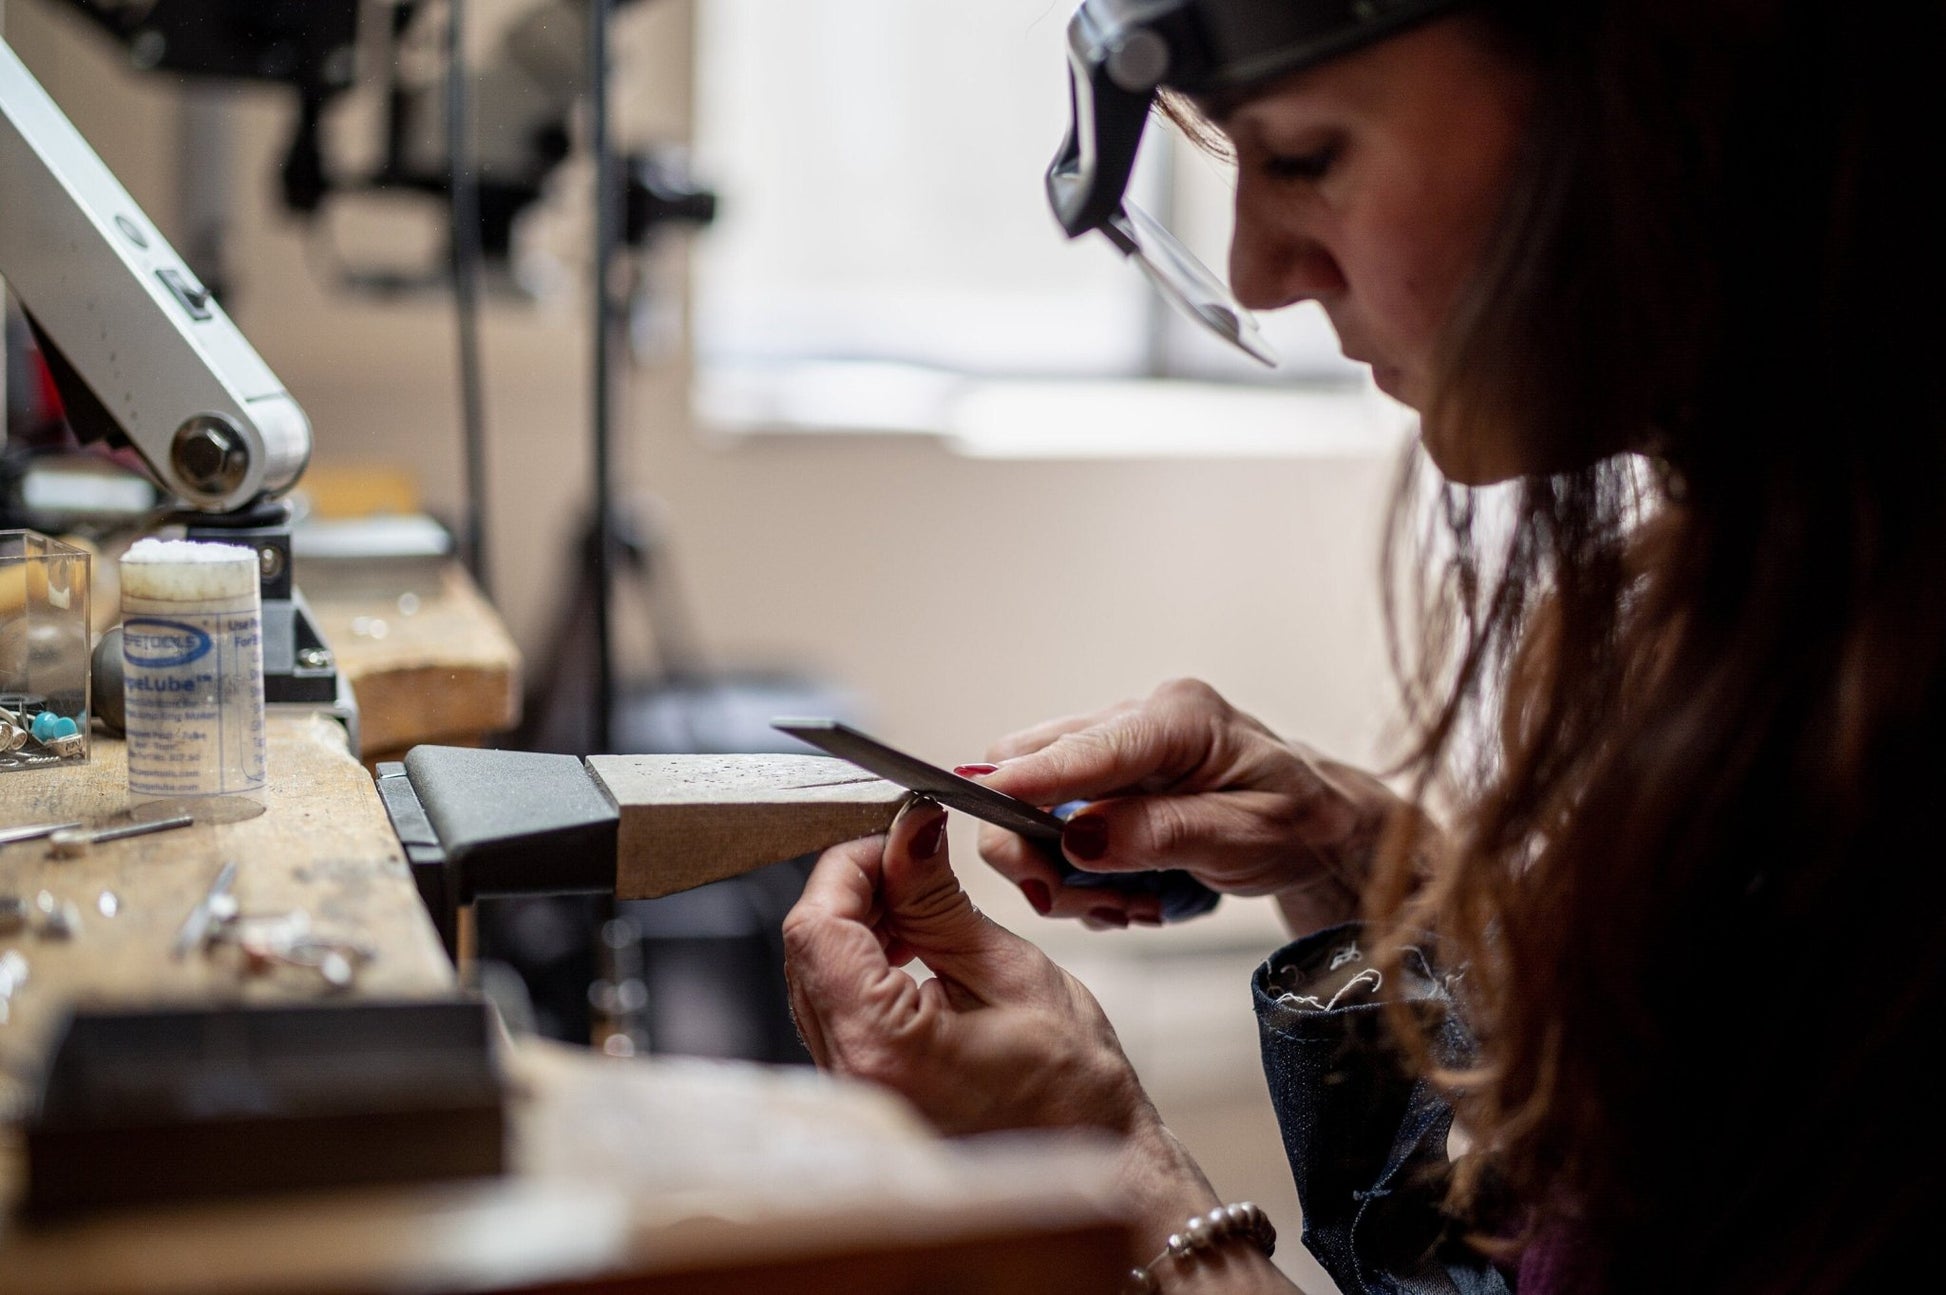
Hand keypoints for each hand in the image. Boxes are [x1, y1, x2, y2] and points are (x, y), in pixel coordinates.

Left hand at [783, 796, 1154, 1134]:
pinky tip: (914, 951)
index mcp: (882, 1047)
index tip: (896, 838)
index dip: (850, 867)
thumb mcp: (1010, 971)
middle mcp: (849, 1077)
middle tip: (916, 863)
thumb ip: (938, 899)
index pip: (817, 927)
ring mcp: (849, 1089)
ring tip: (924, 910)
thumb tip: (907, 831)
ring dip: (859, 925)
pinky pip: (835, 1005)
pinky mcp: (860, 1089)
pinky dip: (864, 964)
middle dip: (855, 890)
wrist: (1098, 1170)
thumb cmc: (1074, 1092)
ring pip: (815, 972)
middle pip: (807, 947)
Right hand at [968, 679, 1423, 932]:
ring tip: (1130, 904)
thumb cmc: (1300, 823)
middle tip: (1087, 904)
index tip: (981, 802)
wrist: (1321, 826)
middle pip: (1033, 765)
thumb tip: (1080, 837)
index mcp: (1180, 718)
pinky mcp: (1108, 777)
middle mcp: (1139, 719)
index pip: (1086, 747)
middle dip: (1036, 845)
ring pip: (1035, 800)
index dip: (1027, 779)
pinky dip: (1078, 868)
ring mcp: (1118, 745)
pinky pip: (1056, 821)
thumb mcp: (1248, 837)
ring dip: (1063, 868)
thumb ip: (1163, 835)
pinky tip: (1128, 890)